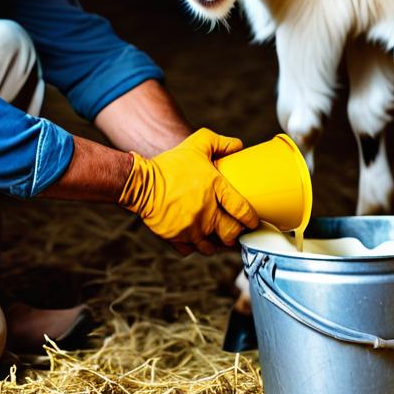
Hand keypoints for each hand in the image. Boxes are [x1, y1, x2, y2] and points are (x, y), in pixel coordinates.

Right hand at [117, 128, 258, 254]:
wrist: (141, 183)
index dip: (251, 219)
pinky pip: (191, 250)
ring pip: (212, 247)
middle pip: (231, 234)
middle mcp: (207, 212)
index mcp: (216, 189)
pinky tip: (195, 237)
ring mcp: (192, 228)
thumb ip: (219, 142)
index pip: (243, 210)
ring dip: (216, 243)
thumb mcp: (196, 144)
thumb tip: (238, 145)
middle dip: (235, 235)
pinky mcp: (177, 238)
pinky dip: (194, 246)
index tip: (251, 221)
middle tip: (234, 230)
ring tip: (215, 236)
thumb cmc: (169, 165)